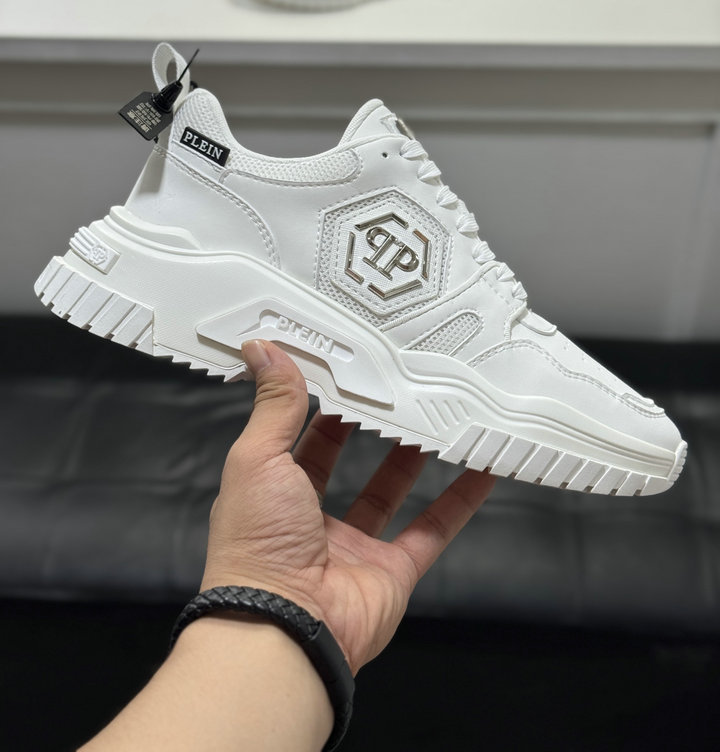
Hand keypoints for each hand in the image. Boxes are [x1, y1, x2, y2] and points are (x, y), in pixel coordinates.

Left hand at [202, 340, 494, 674]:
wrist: (285, 629)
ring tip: (435, 415)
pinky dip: (459, 501)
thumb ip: (274, 406)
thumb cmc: (258, 544)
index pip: (300, 438)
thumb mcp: (258, 458)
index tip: (346, 368)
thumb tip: (262, 348)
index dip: (321, 405)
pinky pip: (433, 529)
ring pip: (391, 492)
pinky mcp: (393, 571)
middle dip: (368, 426)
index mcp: (271, 493)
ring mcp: (354, 547)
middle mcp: (310, 520)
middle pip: (347, 463)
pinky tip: (479, 469)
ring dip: (412, 457)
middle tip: (394, 387)